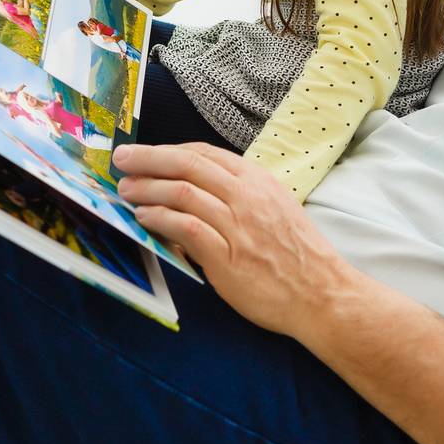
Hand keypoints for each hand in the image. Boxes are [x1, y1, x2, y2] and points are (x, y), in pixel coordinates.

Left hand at [113, 142, 357, 336]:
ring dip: (147, 188)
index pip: (205, 153)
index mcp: (258, 181)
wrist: (322, 294)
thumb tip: (195, 191)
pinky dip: (159, 218)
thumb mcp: (274, 209)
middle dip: (149, 158)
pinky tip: (143, 217)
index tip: (147, 153)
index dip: (170, 150)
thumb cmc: (297, 256)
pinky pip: (185, 228)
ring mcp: (238, 225)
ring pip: (182, 192)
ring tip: (125, 189)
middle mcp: (247, 196)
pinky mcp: (228, 256)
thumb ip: (239, 197)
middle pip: (187, 164)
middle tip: (122, 159)